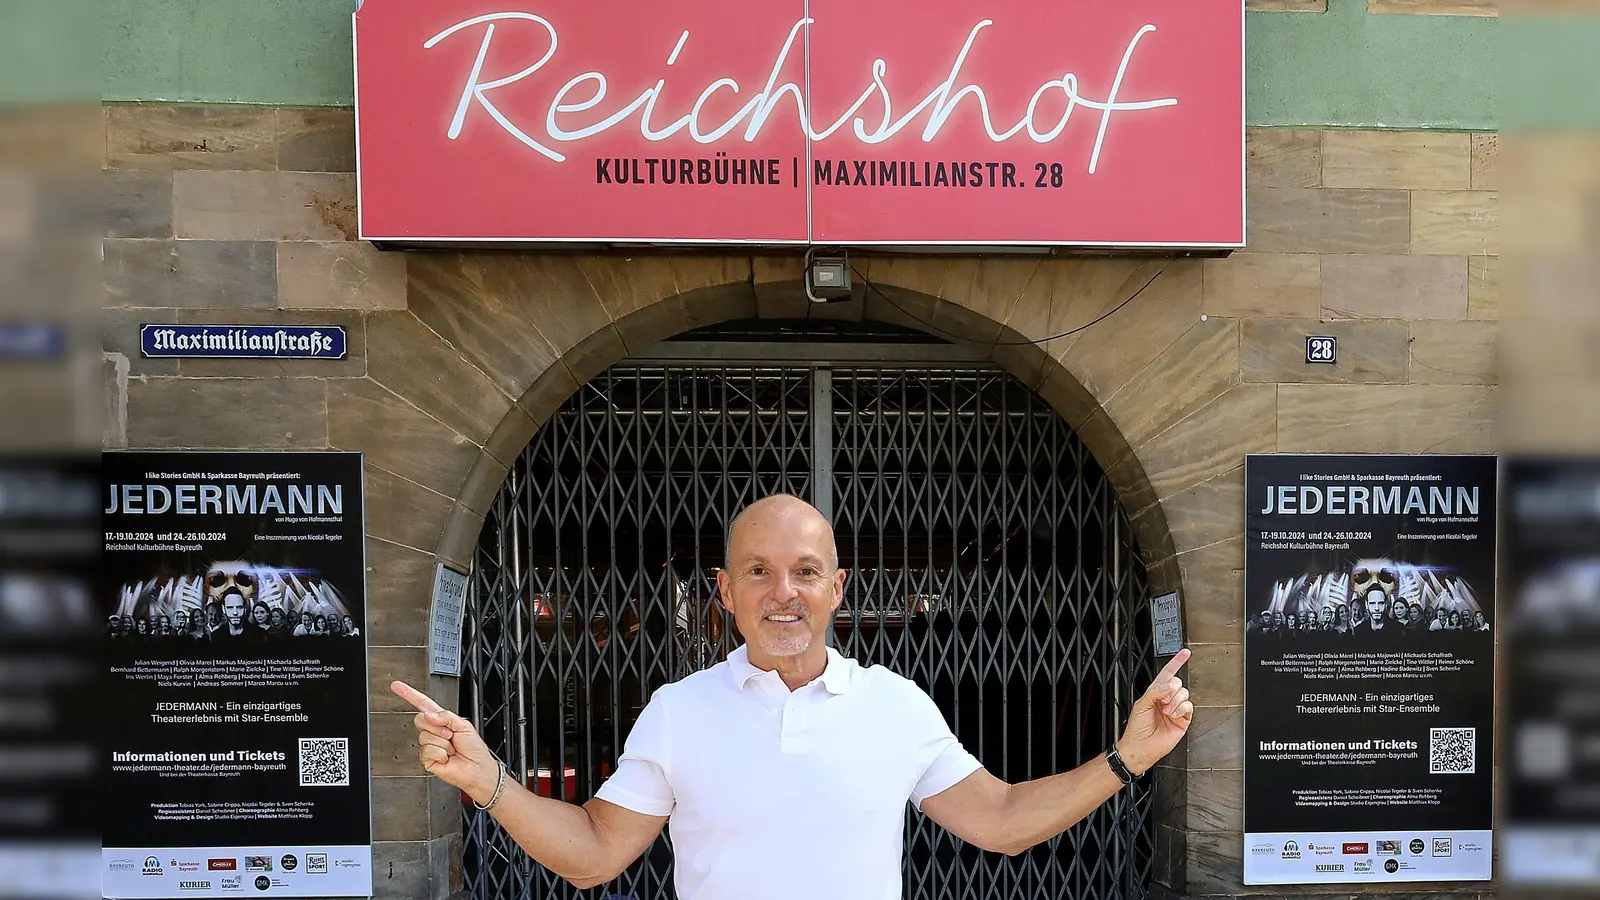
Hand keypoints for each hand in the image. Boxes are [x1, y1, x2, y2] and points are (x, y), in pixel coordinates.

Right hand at [390, 680, 501, 804]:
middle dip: (437, 727)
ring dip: (442, 742)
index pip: (423, 704)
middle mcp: (434, 731)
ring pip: (425, 736)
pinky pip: (427, 750)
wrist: (477, 768)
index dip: (409, 695)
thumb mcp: (464, 724)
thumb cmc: (474, 748)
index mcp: (442, 720)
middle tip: (450, 735)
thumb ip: (446, 716)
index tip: (397, 686)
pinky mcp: (427, 758)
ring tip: (451, 748)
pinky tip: (446, 757)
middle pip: (420, 720)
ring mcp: (429, 745)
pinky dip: (440, 753)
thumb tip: (429, 715)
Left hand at [1115, 648, 1193, 775]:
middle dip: (1170, 690)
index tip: (1185, 653)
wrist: (1141, 747)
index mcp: (1155, 693)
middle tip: (1162, 701)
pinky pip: (1189, 707)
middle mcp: (1166, 699)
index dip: (1176, 662)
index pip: (1168, 673)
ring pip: (1184, 694)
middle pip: (1178, 683)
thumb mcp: (1141, 705)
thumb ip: (1155, 692)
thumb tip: (1169, 685)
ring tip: (1165, 712)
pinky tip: (1172, 715)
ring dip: (1174, 702)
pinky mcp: (1183, 719)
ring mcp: (1175, 709)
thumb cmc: (1137, 728)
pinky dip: (1181, 709)